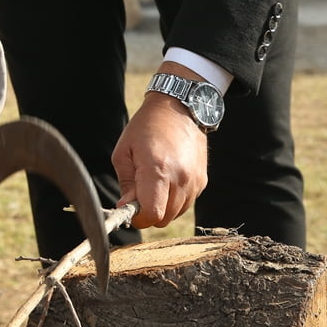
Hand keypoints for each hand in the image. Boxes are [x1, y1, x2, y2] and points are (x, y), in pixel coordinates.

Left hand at [111, 87, 208, 229]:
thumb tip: (125, 208)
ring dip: (163, 206)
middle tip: (140, 192)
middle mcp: (180, 179)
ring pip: (176, 214)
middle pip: (164, 218)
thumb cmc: (145, 128)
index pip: (152, 214)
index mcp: (157, 170)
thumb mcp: (124, 152)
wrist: (177, 108)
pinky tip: (169, 178)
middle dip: (149, 212)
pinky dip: (175, 199)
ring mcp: (194, 181)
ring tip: (155, 182)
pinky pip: (187, 203)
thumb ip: (126, 184)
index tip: (130, 208)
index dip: (138, 217)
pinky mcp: (202, 181)